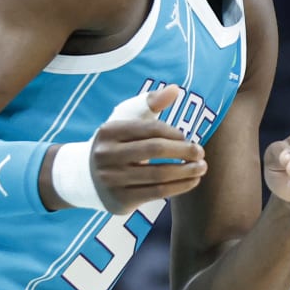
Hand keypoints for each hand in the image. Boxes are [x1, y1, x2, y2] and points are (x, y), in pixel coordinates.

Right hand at [85, 84, 207, 213]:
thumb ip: (150, 103)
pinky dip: (180, 187)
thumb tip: (176, 89)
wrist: (87, 178)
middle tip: (201, 152)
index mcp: (108, 131)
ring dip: (187, 171)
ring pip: (159, 175)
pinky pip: (157, 193)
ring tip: (202, 167)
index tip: (187, 138)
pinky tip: (192, 181)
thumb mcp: (127, 120)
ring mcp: (112, 179)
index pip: (150, 128)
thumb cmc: (117, 144)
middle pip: (155, 150)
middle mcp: (107, 155)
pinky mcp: (120, 200)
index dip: (174, 133)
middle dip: (184, 151)